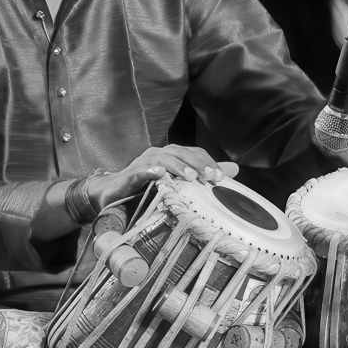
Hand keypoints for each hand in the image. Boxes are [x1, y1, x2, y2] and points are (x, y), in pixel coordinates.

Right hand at [86, 145, 239, 210]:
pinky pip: (140, 171)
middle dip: (198, 163)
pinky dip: (150, 170)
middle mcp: (159, 154)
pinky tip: (159, 173)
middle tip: (211, 177)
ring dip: (178, 166)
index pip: (194, 152)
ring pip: (164, 159)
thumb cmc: (148, 188)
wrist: (113, 195)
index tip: (221, 177)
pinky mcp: (130, 174)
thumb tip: (234, 170)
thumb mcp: (179, 183)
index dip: (208, 162)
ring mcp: (144, 162)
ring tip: (191, 177)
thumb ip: (205, 174)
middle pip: (181, 153)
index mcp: (172, 155)